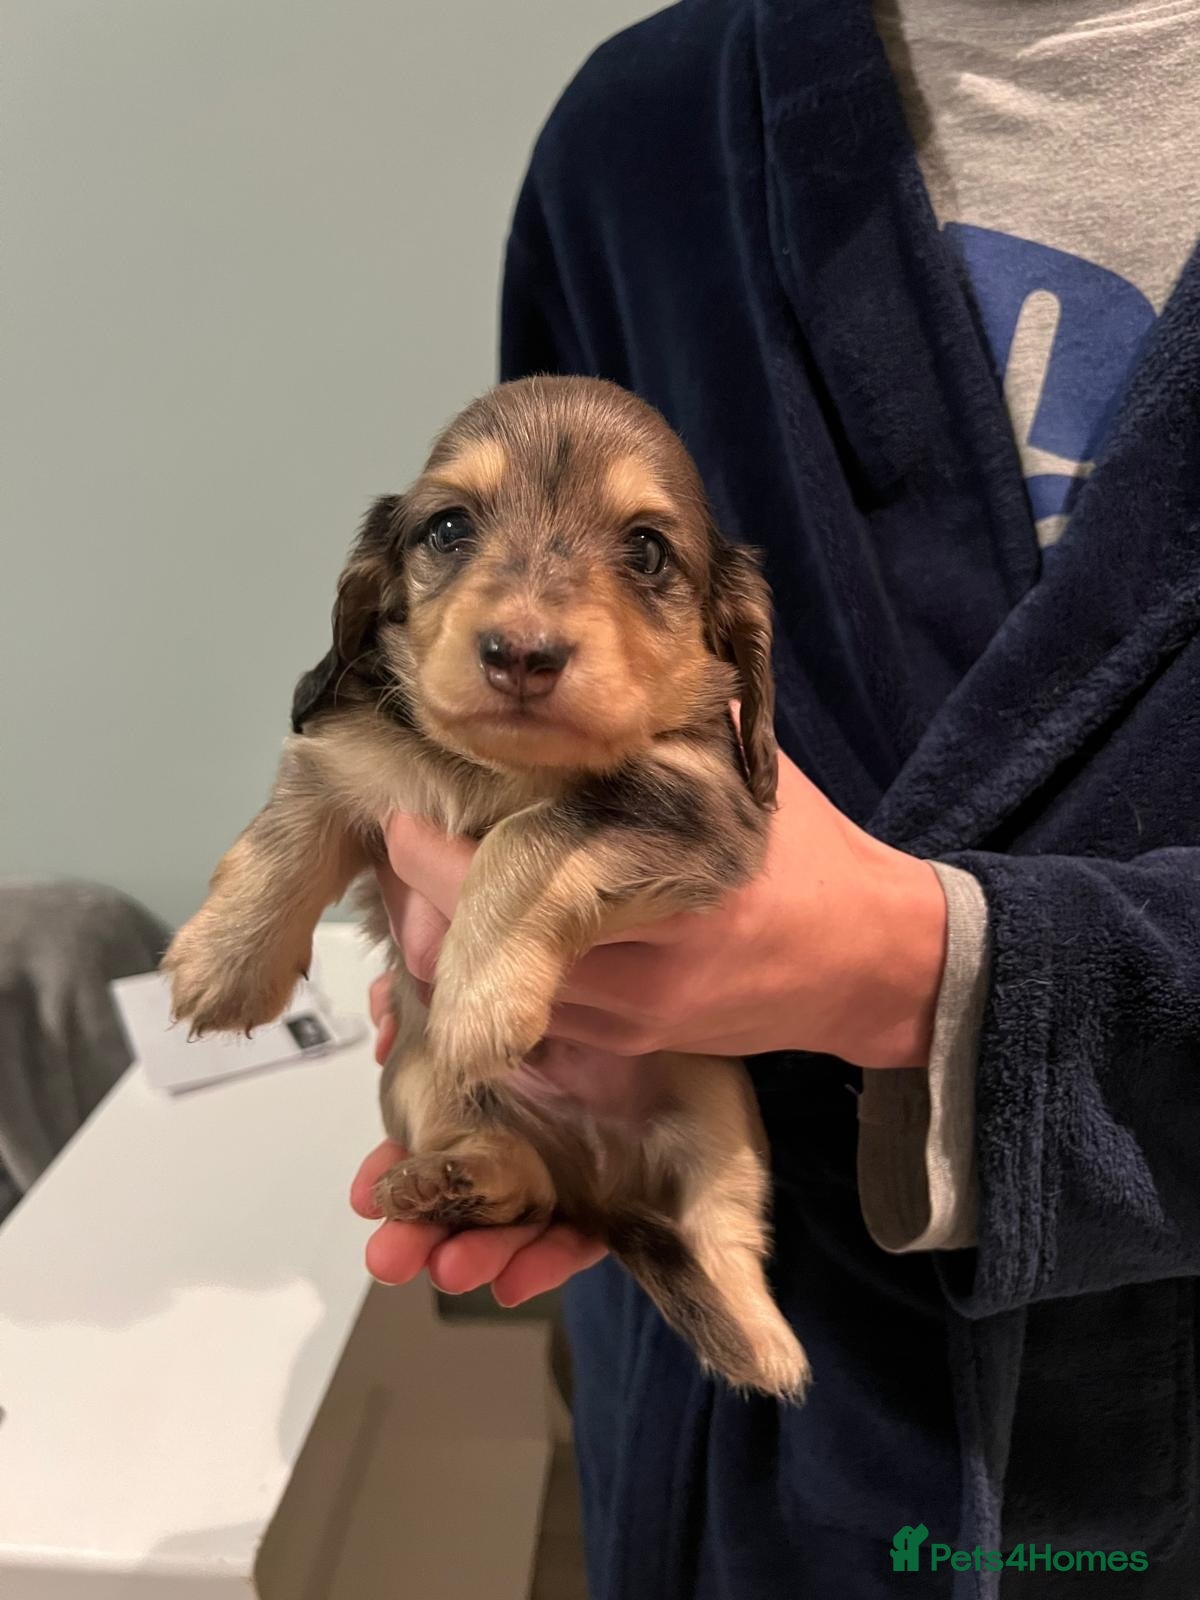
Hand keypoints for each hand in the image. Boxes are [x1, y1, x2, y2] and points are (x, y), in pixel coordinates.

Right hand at [353, 976, 607, 1299]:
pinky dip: (546, 1260)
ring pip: (513, 1224)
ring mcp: (571, 1168)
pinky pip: (581, 1237)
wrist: (707, 983)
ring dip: (476, 1252)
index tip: (365, 1196)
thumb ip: (449, 981)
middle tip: (388, 1258)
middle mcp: (526, 1131)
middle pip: (463, 1194)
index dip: (398, 1172)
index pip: (434, 1139)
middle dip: (422, 1230)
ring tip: (452, 1270)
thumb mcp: (517, 959)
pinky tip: (516, 1281)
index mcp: (493, 1086)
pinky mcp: (621, 1197)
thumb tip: (383, 1015)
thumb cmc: (609, 972)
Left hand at [378, 750, 946, 1068]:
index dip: (429, 846)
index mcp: (658, 866)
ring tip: (441, 890)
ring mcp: (628, 1010)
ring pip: (488, 991)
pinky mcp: (632, 1044)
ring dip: (449, 945)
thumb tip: (598, 667)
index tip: (402, 810)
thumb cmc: (809, 854)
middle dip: (420, 901)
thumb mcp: (739, 772)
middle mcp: (635, 952)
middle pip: (471, 943)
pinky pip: (532, 1019)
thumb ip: (668, 723)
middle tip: (409, 852)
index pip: (501, 867)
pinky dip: (498, 982)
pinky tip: (495, 939)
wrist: (873, 962)